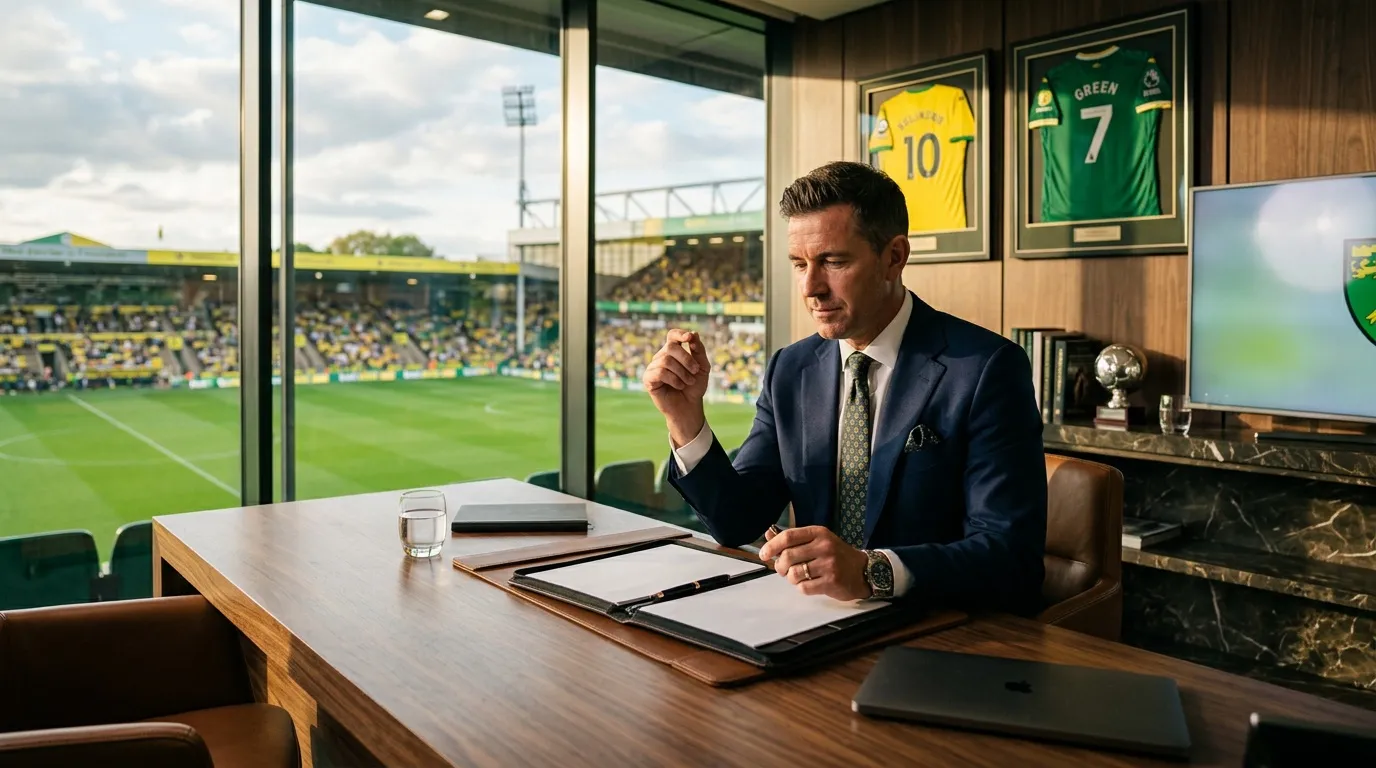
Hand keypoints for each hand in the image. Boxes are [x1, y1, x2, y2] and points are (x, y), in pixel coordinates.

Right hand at [643, 329, 711, 445]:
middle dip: (686, 359)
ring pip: (666, 360)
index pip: (672, 335)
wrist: (689, 406)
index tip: (689, 337)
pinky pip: (660, 372)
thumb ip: (699, 350)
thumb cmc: (695, 386)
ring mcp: (653, 367)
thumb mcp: (702, 367)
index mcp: (673, 352)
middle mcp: (661, 357)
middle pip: (671, 347)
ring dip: (682, 372)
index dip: (679, 334)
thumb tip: (694, 333)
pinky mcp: (648, 379)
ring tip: (688, 382)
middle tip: (695, 371)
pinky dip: (673, 379)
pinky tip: (679, 386)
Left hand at [758, 526, 869, 600]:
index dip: (772, 546)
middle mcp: (824, 546)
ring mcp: (829, 565)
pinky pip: (804, 588)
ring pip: (794, 574)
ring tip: (798, 577)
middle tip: (782, 569)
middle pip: (788, 556)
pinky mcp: (831, 582)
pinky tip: (809, 584)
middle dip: (780, 566)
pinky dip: (801, 588)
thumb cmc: (836, 555)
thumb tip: (768, 535)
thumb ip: (793, 539)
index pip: (788, 536)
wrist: (862, 570)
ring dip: (791, 578)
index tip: (764, 554)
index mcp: (819, 533)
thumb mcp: (817, 540)